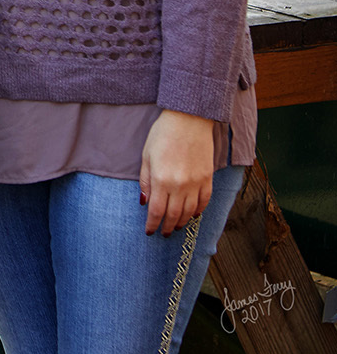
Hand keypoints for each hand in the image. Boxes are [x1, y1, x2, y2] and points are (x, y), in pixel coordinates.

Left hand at [140, 109, 214, 234]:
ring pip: (189, 212)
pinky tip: (192, 215)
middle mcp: (180, 186)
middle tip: (163, 233)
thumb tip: (144, 201)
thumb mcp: (146, 156)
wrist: (189, 120)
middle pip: (173, 215)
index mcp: (161, 180)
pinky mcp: (208, 179)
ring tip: (175, 226)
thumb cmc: (163, 135)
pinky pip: (204, 201)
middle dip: (167, 226)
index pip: (156, 211)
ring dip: (181, 222)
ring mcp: (196, 183)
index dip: (152, 224)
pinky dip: (198, 211)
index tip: (149, 231)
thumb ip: (146, 181)